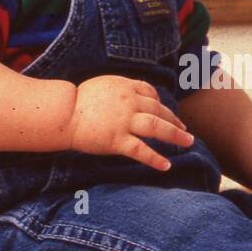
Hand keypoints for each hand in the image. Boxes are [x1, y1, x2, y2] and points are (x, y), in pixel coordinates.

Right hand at [67, 74, 192, 172]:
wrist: (62, 113)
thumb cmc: (77, 101)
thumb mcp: (103, 85)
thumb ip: (121, 89)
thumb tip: (134, 96)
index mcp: (125, 87)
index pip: (150, 93)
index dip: (162, 103)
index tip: (168, 112)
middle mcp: (129, 102)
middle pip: (159, 110)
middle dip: (175, 121)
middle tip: (185, 130)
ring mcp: (124, 121)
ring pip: (157, 127)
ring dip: (175, 135)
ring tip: (188, 142)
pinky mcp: (117, 140)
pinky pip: (141, 150)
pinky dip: (155, 159)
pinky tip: (166, 166)